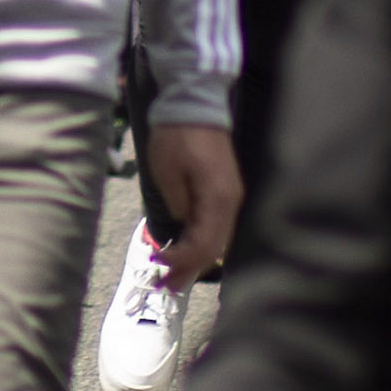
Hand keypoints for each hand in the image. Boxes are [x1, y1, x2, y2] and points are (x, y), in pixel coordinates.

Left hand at [145, 120, 239, 282]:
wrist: (193, 105)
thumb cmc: (176, 135)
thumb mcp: (167, 172)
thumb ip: (177, 205)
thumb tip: (181, 227)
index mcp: (218, 197)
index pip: (205, 244)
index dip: (183, 261)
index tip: (160, 266)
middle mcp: (231, 201)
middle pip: (214, 248)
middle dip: (190, 269)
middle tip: (165, 286)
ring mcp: (230, 197)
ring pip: (217, 240)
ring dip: (195, 260)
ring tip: (172, 276)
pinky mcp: (224, 192)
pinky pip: (215, 227)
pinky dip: (200, 243)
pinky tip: (184, 252)